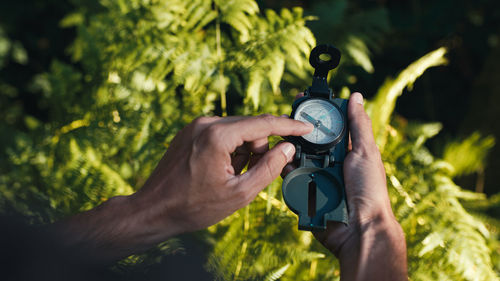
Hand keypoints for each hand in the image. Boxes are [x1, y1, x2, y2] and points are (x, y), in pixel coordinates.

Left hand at [55, 114, 312, 262]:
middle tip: (254, 173)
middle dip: (260, 147)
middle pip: (251, 126)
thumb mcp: (239, 193)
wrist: (154, 209)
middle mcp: (206, 123)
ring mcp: (196, 126)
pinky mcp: (190, 131)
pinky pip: (222, 133)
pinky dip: (230, 148)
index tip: (307, 128)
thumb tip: (288, 149)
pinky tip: (222, 169)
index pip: (264, 124)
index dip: (289, 127)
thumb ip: (268, 168)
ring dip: (244, 149)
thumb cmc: (194, 206)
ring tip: (232, 175)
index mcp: (218, 136)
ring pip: (237, 130)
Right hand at [283, 92, 406, 280]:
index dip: (314, 115)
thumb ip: (359, 125)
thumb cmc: (370, 191)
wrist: (360, 229)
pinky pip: (290, 181)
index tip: (301, 100)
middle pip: (306, 142)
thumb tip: (357, 97)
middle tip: (284, 122)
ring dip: (288, 152)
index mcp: (344, 152)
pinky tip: (281, 165)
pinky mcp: (304, 196)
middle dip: (295, 133)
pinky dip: (286, 173)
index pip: (326, 128)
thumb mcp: (366, 152)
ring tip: (280, 143)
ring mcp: (315, 179)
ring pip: (295, 160)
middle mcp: (328, 164)